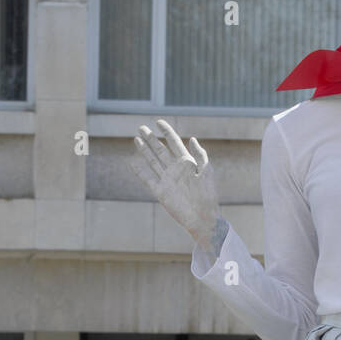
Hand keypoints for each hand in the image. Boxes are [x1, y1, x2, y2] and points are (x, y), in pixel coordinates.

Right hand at [130, 118, 221, 247]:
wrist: (202, 218)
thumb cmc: (207, 196)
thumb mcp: (207, 172)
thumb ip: (200, 155)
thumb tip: (191, 138)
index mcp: (187, 163)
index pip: (174, 143)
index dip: (167, 132)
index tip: (158, 122)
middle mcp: (175, 169)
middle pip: (160, 150)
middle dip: (151, 138)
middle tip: (141, 127)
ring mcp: (167, 180)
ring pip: (152, 161)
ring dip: (144, 150)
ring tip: (136, 139)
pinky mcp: (160, 191)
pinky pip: (147, 178)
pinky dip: (139, 171)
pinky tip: (132, 162)